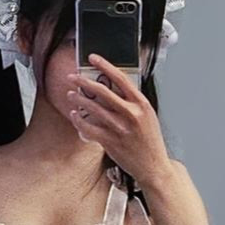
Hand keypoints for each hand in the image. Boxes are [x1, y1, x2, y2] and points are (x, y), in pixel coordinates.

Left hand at [65, 53, 172, 188]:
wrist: (153, 166)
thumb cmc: (150, 141)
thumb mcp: (147, 116)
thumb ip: (132, 102)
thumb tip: (113, 89)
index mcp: (141, 104)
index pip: (120, 78)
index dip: (104, 65)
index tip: (92, 58)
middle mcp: (131, 114)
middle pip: (102, 91)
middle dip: (83, 81)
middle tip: (72, 77)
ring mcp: (119, 128)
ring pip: (92, 108)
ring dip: (79, 99)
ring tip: (71, 94)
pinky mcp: (110, 141)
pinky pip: (88, 127)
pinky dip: (79, 120)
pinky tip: (74, 115)